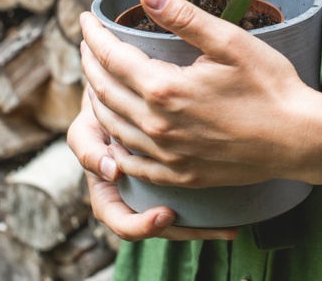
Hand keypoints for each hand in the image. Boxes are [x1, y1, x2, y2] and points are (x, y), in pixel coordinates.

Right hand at [67, 86, 237, 240]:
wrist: (120, 88)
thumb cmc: (99, 108)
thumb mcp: (87, 126)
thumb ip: (88, 147)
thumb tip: (111, 171)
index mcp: (108, 191)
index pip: (120, 221)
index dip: (140, 225)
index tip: (165, 215)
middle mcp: (133, 195)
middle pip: (157, 228)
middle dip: (186, 233)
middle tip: (214, 229)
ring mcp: (154, 189)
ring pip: (178, 221)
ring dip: (203, 229)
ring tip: (230, 229)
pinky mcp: (175, 178)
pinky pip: (191, 203)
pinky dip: (210, 212)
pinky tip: (234, 215)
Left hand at [80, 0, 315, 189]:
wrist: (299, 139)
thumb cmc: (270, 87)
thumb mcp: (230, 42)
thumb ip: (184, 17)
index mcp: (164, 90)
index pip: (111, 57)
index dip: (94, 35)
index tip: (86, 19)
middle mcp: (157, 126)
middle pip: (104, 91)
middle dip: (89, 63)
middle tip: (86, 44)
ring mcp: (166, 156)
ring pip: (112, 126)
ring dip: (95, 98)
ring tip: (93, 79)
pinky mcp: (179, 175)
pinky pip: (131, 163)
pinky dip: (113, 144)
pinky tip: (111, 134)